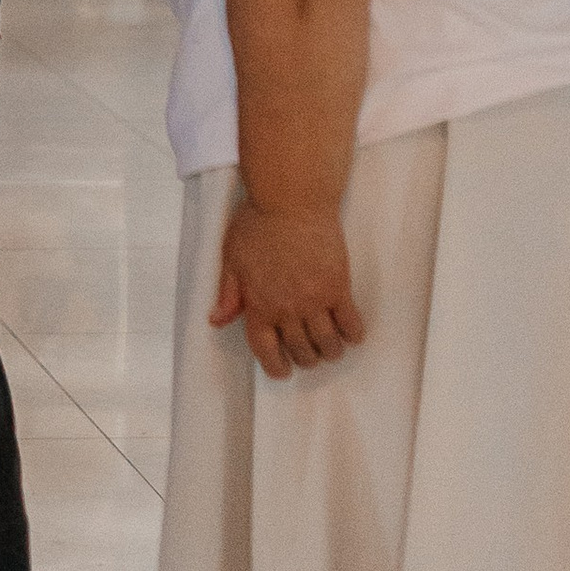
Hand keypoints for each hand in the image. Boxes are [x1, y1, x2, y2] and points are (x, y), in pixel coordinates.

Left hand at [211, 200, 363, 380]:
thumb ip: (228, 293)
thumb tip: (217, 320)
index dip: (275, 366)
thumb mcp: (232, 258)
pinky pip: (350, 324)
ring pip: (327, 344)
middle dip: (305, 359)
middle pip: (300, 351)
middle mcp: (287, 308)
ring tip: (330, 348)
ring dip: (330, 352)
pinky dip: (352, 335)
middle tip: (308, 355)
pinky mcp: (339, 287)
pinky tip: (351, 334)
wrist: (290, 199)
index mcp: (258, 303)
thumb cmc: (257, 222)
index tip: (282, 371)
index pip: (266, 349)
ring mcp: (315, 299)